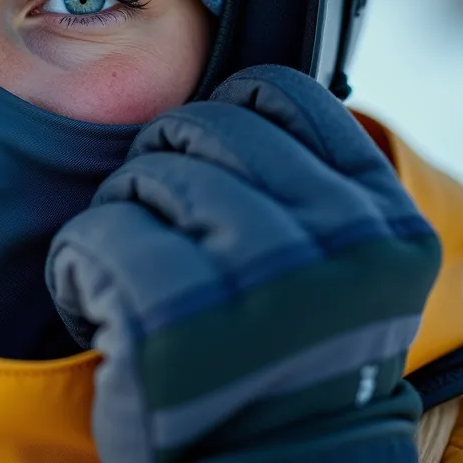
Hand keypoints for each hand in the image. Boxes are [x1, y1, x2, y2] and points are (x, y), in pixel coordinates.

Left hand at [47, 65, 439, 462]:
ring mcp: (256, 287)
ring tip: (137, 280)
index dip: (222, 115)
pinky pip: (95, 234)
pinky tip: (99, 313)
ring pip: (146, 175)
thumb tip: (236, 103)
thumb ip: (313, 190)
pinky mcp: (171, 325)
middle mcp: (334, 249)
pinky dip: (78, 265)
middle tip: (161, 231)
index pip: (283, 96)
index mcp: (384, 228)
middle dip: (161, 166)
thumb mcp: (342, 275)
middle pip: (204, 128)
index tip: (204, 165)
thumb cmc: (283, 365)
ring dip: (120, 217)